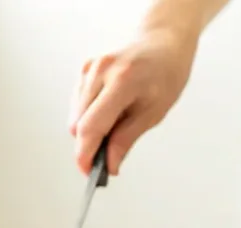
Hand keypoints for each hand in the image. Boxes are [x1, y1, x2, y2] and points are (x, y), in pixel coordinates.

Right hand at [69, 26, 196, 175]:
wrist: (163, 41)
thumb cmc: (165, 74)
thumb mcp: (153, 112)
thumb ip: (126, 140)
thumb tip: (109, 166)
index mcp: (122, 81)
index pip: (91, 127)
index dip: (85, 155)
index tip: (89, 172)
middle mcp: (101, 71)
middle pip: (78, 125)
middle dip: (89, 145)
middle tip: (109, 154)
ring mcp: (90, 68)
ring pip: (75, 117)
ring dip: (90, 130)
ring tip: (116, 124)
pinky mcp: (85, 69)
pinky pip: (78, 105)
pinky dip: (88, 116)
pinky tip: (108, 110)